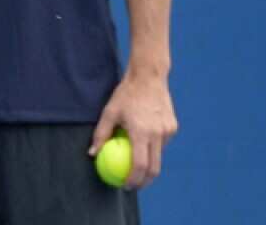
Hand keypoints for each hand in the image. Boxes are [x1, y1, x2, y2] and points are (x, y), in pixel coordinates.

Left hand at [89, 70, 178, 189]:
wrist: (149, 77)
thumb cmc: (125, 95)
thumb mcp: (109, 112)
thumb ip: (101, 134)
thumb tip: (92, 153)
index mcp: (142, 132)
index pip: (140, 165)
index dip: (133, 180)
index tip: (125, 186)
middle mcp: (158, 134)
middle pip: (154, 168)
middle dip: (144, 181)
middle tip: (132, 185)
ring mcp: (168, 131)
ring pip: (159, 156)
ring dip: (148, 164)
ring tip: (134, 165)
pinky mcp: (173, 127)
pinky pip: (162, 144)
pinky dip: (153, 148)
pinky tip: (142, 144)